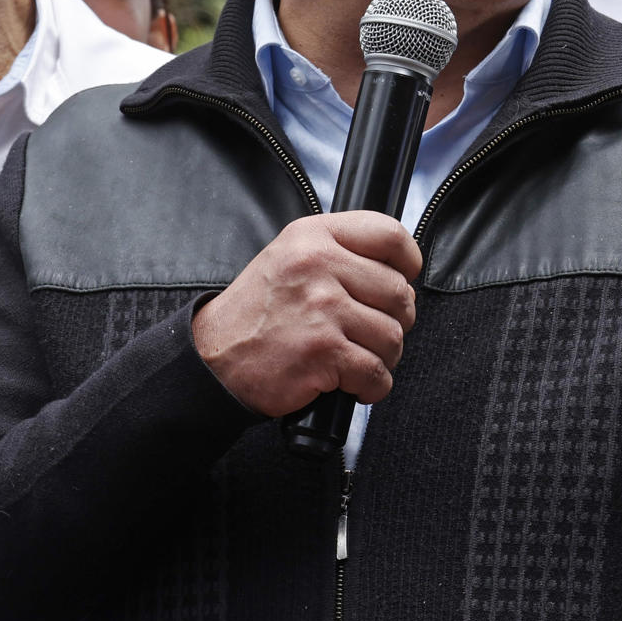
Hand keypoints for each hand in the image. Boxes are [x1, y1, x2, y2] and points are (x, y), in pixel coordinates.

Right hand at [192, 213, 421, 415]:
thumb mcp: (289, 257)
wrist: (213, 359)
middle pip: (398, 291)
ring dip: (384, 356)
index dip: (408, 260)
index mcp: (313, 237)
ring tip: (359, 357)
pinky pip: (377, 372)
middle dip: (396, 318)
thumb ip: (338, 251)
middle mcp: (318, 266)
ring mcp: (322, 309)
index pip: (389, 234)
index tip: (405, 277)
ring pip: (393, 335)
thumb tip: (397, 269)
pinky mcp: (323, 352)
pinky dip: (373, 386)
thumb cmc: (257, 311)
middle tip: (372, 330)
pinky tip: (354, 383)